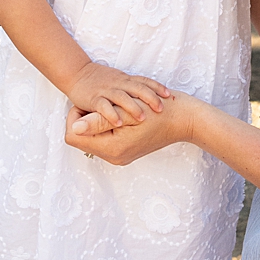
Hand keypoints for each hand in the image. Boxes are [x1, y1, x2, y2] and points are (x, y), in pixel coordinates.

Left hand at [65, 93, 196, 164]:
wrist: (186, 119)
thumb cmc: (160, 111)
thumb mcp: (128, 112)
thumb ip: (99, 120)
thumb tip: (76, 127)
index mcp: (112, 148)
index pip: (73, 136)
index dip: (76, 117)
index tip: (92, 104)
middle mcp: (114, 156)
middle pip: (81, 138)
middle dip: (86, 119)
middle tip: (103, 103)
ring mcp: (120, 155)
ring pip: (92, 137)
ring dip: (97, 121)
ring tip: (114, 106)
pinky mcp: (126, 151)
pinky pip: (105, 138)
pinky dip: (107, 125)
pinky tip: (120, 113)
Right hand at [66, 61, 170, 126]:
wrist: (76, 73)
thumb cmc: (99, 79)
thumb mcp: (118, 80)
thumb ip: (131, 88)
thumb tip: (150, 96)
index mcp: (125, 80)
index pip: (144, 81)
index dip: (157, 87)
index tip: (169, 95)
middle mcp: (117, 84)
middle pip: (137, 88)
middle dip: (150, 98)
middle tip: (161, 108)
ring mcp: (105, 91)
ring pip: (121, 97)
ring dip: (133, 107)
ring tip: (142, 119)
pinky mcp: (93, 98)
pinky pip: (103, 106)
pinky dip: (111, 114)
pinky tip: (118, 123)